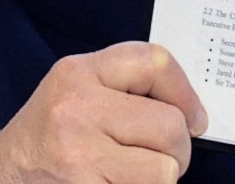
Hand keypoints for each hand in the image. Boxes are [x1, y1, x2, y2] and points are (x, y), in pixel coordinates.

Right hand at [0, 42, 207, 183]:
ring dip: (159, 179)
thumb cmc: (39, 146)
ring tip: (130, 176)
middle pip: (170, 124)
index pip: (155, 61)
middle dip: (176, 150)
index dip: (185, 93)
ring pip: (164, 168)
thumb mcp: (71, 98)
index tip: (194, 117)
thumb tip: (189, 110)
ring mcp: (77, 152)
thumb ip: (122, 91)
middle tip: (161, 159)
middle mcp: (76, 107)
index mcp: (77, 73)